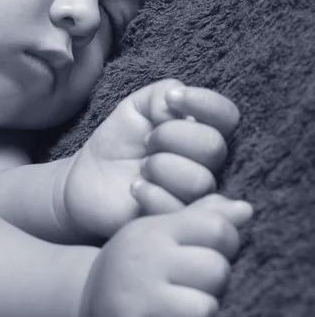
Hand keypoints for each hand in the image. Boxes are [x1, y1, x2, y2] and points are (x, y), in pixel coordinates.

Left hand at [57, 79, 239, 241]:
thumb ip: (162, 94)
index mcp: (204, 132)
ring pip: (200, 181)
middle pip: (213, 146)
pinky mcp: (177, 221)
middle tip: (146, 142)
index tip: (171, 99)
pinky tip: (135, 188)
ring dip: (161, 167)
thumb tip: (177, 101)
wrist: (90, 179)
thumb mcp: (137, 107)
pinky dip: (152, 193)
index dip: (204, 104)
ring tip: (141, 168)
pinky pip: (179, 209)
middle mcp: (208, 165)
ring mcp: (196, 197)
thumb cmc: (119, 142)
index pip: (227, 115)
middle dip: (171, 136)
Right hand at [78, 194, 252, 316]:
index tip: (213, 254)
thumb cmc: (139, 265)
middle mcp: (144, 260)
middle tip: (195, 289)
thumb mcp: (163, 232)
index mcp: (156, 230)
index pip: (218, 230)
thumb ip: (205, 217)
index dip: (228, 245)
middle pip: (216, 271)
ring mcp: (135, 300)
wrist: (84, 305)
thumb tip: (247, 210)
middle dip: (214, 286)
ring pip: (203, 312)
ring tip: (182, 315)